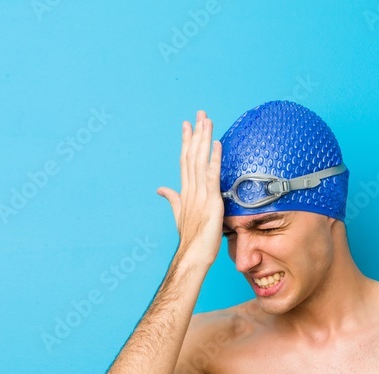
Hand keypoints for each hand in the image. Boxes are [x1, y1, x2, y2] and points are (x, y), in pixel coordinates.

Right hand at [156, 109, 223, 266]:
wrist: (193, 255)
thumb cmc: (190, 239)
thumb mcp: (180, 214)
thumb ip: (172, 199)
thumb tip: (161, 189)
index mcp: (185, 191)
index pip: (185, 161)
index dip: (186, 142)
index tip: (187, 125)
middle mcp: (190, 189)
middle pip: (192, 155)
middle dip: (196, 134)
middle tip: (199, 114)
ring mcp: (200, 194)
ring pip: (200, 160)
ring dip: (204, 139)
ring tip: (207, 121)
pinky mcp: (210, 201)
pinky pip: (212, 175)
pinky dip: (214, 159)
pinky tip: (217, 144)